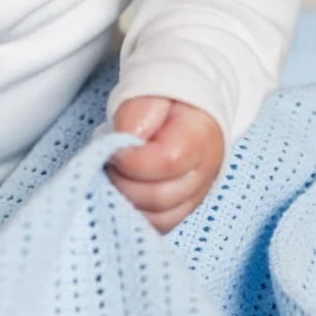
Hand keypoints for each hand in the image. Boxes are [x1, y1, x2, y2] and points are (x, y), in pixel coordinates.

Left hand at [108, 97, 224, 232]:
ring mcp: (195, 194)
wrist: (184, 108)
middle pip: (161, 198)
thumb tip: (128, 138)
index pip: (168, 162)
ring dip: (126, 201)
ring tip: (116, 176)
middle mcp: (205, 171)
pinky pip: (156, 226)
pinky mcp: (181, 209)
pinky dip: (133, 215)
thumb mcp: (151, 88)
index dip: (131, 159)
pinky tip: (122, 193)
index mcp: (202, 135)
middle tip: (109, 162)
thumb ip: (139, 109)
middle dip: (123, 182)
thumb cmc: (165, 99)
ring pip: (158, 219)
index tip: (114, 147)